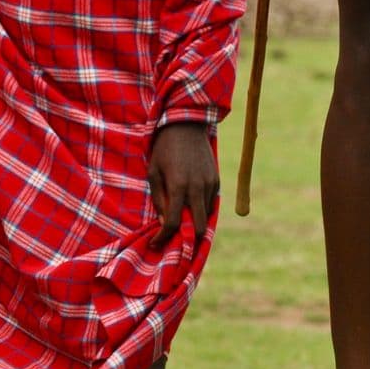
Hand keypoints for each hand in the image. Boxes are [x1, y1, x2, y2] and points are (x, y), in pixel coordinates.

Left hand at [148, 123, 218, 248]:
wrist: (186, 125)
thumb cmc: (164, 149)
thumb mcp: (153, 172)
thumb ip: (159, 199)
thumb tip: (163, 223)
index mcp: (179, 186)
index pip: (174, 222)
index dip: (163, 237)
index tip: (154, 243)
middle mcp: (197, 188)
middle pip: (199, 227)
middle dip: (188, 238)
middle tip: (174, 240)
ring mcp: (210, 184)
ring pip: (207, 216)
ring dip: (195, 223)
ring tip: (182, 222)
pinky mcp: (216, 179)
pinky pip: (211, 203)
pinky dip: (202, 209)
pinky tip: (191, 206)